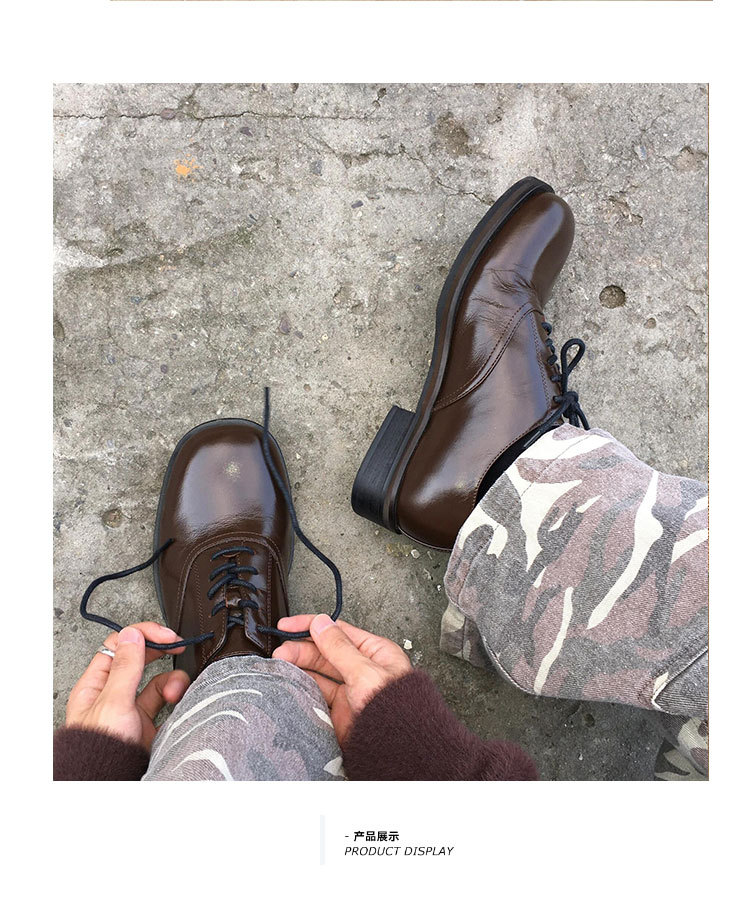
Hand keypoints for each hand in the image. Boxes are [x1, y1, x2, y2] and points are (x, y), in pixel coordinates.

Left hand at [65, 622, 189, 750]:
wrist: (107, 783)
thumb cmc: (100, 749)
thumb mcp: (113, 702)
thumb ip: (126, 667)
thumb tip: (132, 634)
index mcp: (96, 684)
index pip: (119, 645)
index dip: (142, 635)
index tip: (165, 636)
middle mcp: (113, 694)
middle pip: (140, 659)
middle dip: (160, 652)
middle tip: (178, 646)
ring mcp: (130, 710)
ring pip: (157, 681)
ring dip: (172, 681)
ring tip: (177, 691)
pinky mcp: (146, 726)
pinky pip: (164, 703)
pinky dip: (175, 698)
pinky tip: (179, 701)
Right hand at [273, 614, 411, 743]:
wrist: (395, 749)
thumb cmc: (394, 708)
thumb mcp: (364, 671)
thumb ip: (339, 647)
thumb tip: (321, 624)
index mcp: (374, 652)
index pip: (338, 632)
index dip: (311, 627)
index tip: (288, 627)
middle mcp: (362, 669)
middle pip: (324, 652)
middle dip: (301, 650)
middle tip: (281, 652)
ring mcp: (350, 690)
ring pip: (318, 673)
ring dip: (299, 668)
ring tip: (281, 665)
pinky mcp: (339, 711)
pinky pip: (316, 695)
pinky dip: (302, 688)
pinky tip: (291, 683)